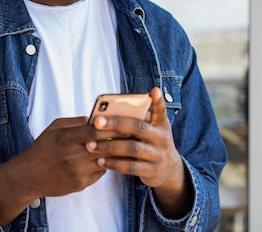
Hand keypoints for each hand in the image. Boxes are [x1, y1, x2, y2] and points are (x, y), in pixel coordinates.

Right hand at [0, 117, 109, 226]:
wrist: (29, 176)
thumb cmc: (42, 148)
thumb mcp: (54, 128)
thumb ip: (76, 121)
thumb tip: (97, 118)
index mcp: (67, 138)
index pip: (95, 131)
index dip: (109, 127)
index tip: (116, 124)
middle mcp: (73, 156)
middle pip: (104, 147)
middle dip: (114, 141)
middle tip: (120, 136)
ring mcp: (78, 172)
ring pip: (105, 160)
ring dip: (109, 154)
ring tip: (109, 148)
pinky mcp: (80, 184)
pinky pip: (100, 173)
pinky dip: (101, 166)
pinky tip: (94, 161)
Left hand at [86, 87, 192, 218]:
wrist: (169, 170)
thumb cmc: (153, 143)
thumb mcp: (153, 130)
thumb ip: (138, 120)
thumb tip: (110, 110)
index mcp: (161, 124)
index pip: (160, 110)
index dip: (158, 101)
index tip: (154, 91)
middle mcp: (161, 138)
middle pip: (138, 127)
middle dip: (115, 124)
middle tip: (96, 122)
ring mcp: (157, 155)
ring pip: (132, 148)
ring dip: (110, 146)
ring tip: (91, 145)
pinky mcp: (151, 171)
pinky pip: (130, 167)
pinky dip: (114, 163)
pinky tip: (100, 160)